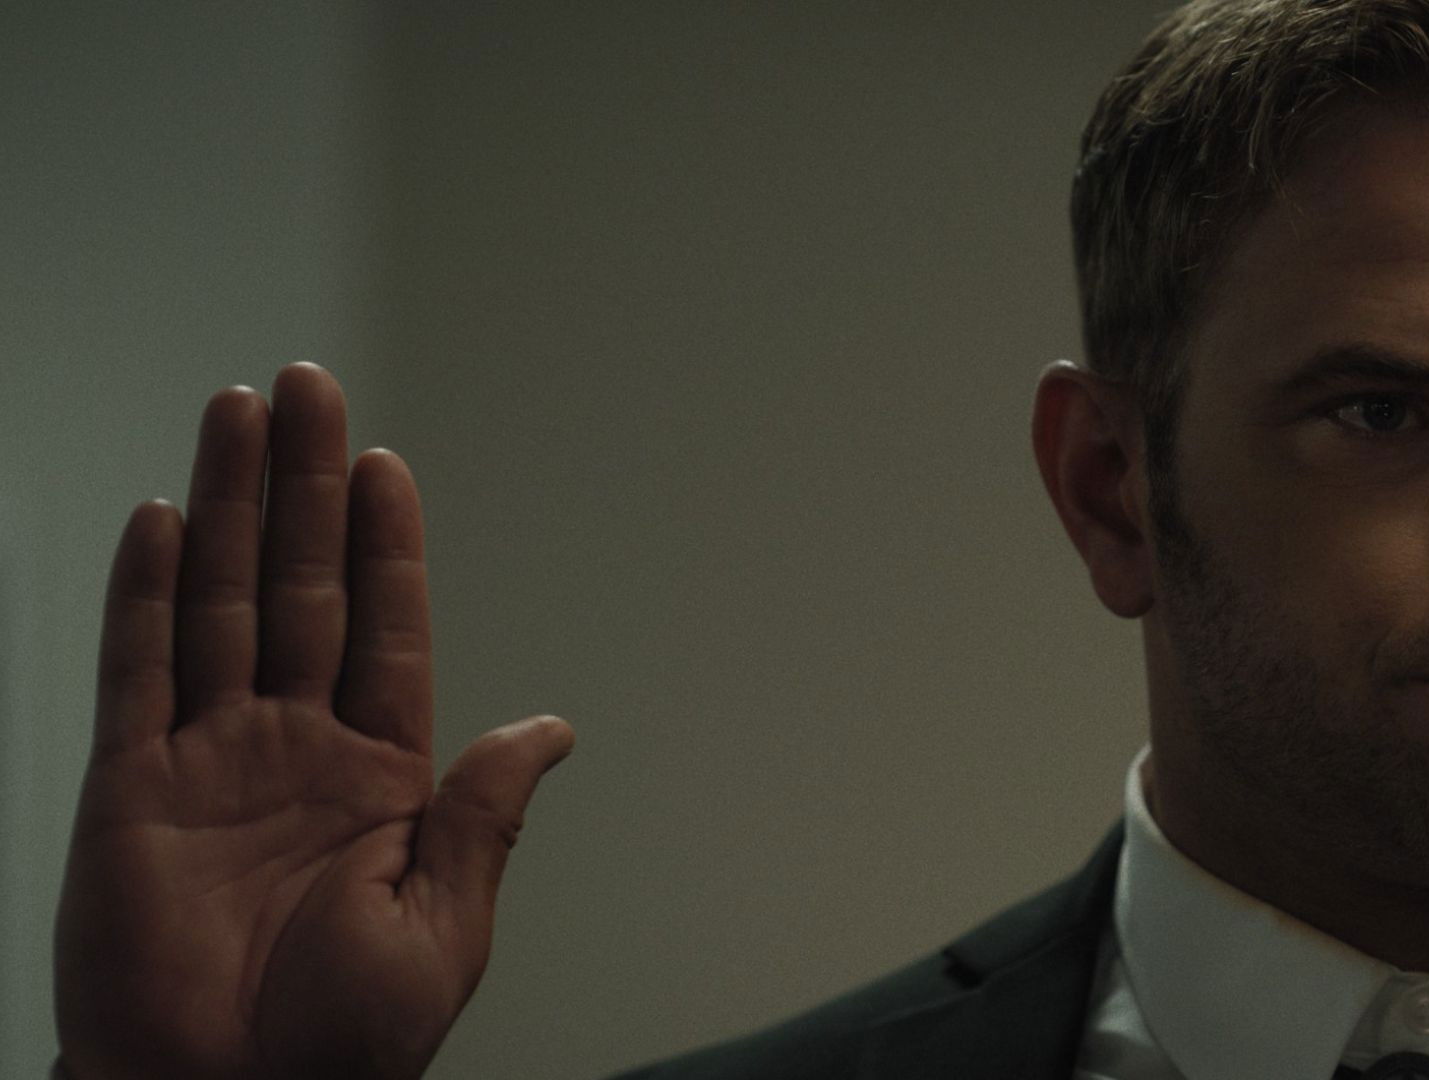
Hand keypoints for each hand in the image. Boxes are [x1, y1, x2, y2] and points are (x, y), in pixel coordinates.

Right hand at [55, 364, 574, 1079]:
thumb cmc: (340, 1045)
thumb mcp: (443, 924)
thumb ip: (483, 811)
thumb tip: (551, 725)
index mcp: (380, 777)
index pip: (384, 629)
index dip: (384, 544)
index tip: (386, 463)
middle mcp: (294, 748)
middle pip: (300, 588)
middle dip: (305, 487)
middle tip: (308, 387)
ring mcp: (211, 760)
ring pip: (222, 603)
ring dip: (231, 507)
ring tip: (240, 414)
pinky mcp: (132, 789)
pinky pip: (138, 671)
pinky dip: (149, 593)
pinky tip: (167, 518)